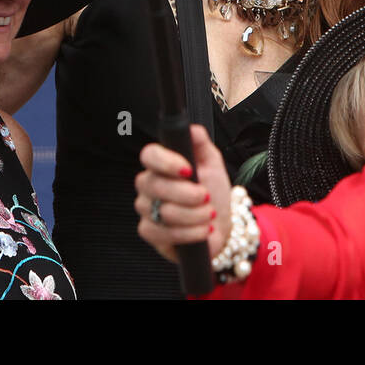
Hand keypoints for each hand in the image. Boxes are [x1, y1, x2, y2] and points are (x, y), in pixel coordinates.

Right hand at [135, 124, 231, 262]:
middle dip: (188, 194)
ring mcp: (146, 208)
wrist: (218, 225)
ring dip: (195, 216)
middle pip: (156, 186)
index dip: (167, 162)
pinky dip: (190, 234)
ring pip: (164, 212)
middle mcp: (148, 184)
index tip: (188, 170)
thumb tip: (193, 130)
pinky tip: (202, 231)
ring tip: (209, 215)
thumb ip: (201, 144)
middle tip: (207, 196)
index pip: (149, 155)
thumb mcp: (212, 164)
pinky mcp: (149, 232)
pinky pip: (165, 233)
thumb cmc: (213, 191)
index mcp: (160, 164)